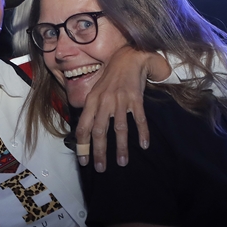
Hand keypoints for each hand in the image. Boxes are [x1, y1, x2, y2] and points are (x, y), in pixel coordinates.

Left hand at [75, 46, 164, 171]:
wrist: (127, 58)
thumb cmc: (110, 78)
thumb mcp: (95, 92)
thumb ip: (91, 111)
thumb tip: (85, 133)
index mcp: (91, 101)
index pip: (83, 127)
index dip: (82, 145)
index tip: (84, 161)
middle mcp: (104, 102)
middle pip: (100, 131)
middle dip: (99, 152)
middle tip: (100, 168)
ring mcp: (120, 100)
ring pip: (119, 128)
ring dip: (120, 147)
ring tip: (122, 162)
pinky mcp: (136, 98)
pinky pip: (139, 119)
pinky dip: (142, 133)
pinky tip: (144, 145)